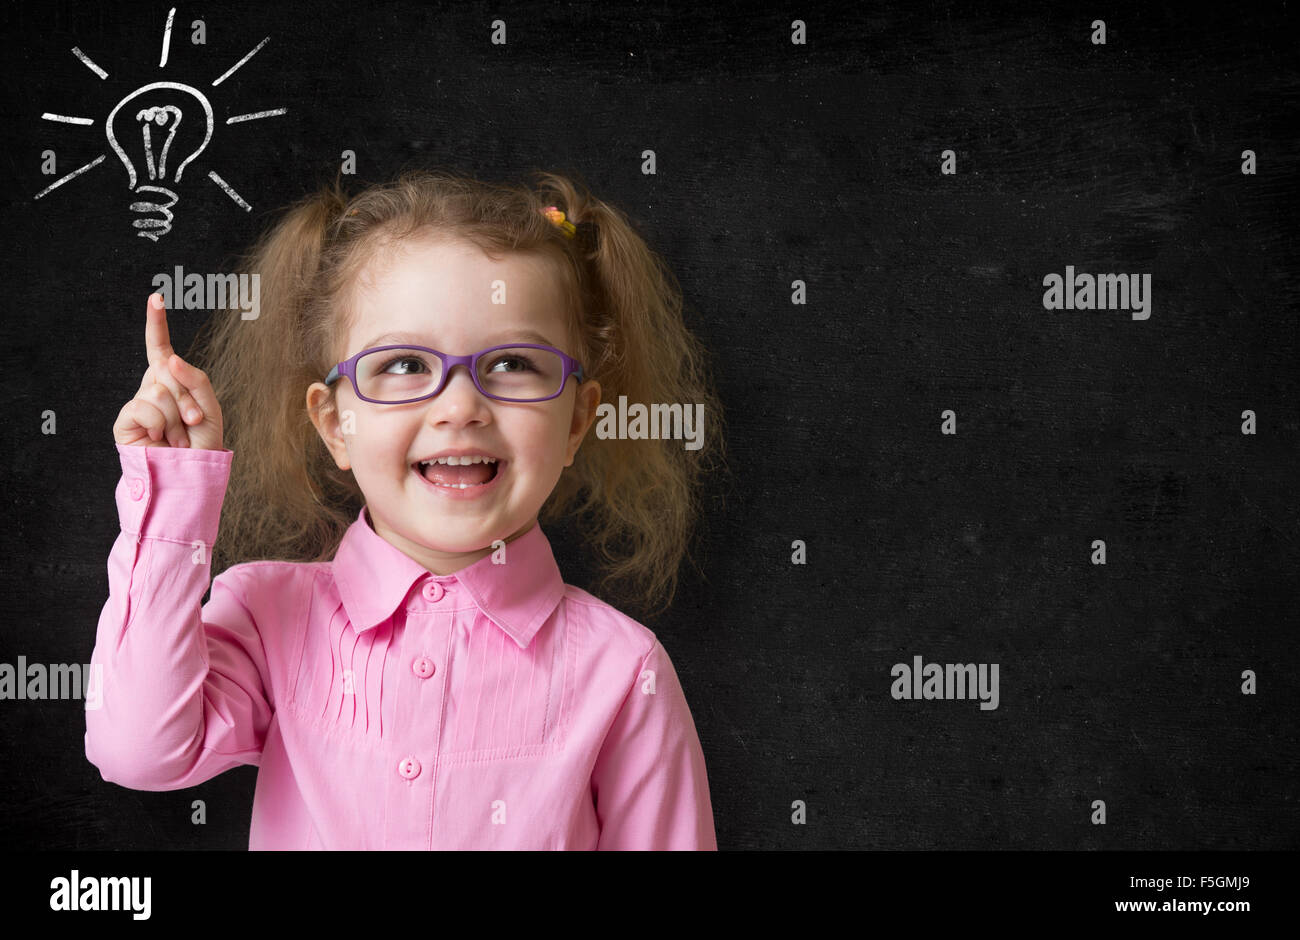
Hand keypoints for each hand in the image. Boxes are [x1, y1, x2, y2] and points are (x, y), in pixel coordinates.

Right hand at [113, 293, 224, 450]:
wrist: (190, 474)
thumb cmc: (201, 444)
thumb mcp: (210, 408)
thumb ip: (196, 380)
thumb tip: (169, 358)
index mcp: (171, 381)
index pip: (160, 348)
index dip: (156, 323)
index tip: (155, 297)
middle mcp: (152, 388)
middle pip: (167, 370)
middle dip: (187, 399)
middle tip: (192, 424)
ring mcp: (138, 404)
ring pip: (158, 391)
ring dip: (177, 417)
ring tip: (178, 437)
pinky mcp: (126, 421)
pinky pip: (144, 407)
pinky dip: (161, 423)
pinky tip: (161, 438)